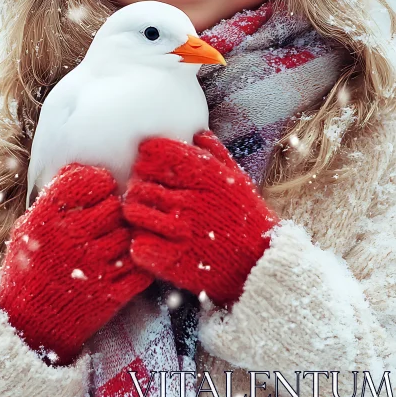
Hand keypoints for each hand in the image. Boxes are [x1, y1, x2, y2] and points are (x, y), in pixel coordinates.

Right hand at [0, 163, 153, 365]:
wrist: (28, 326)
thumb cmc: (30, 269)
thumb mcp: (29, 227)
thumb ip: (54, 198)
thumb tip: (81, 168)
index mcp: (47, 218)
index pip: (87, 180)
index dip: (99, 180)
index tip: (101, 189)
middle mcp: (70, 238)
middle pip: (114, 206)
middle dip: (114, 210)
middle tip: (107, 219)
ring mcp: (92, 267)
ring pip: (128, 235)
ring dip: (124, 238)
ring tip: (111, 244)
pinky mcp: (109, 293)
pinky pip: (139, 268)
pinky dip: (137, 265)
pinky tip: (123, 265)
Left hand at [122, 131, 279, 307]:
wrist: (261, 263)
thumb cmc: (248, 217)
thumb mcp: (237, 178)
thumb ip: (216, 153)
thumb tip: (197, 133)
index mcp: (204, 175)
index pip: (157, 152)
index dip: (146, 156)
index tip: (147, 164)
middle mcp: (190, 198)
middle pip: (140, 183)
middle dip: (137, 186)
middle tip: (142, 193)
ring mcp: (181, 229)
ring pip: (134, 212)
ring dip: (134, 213)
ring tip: (144, 216)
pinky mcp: (174, 260)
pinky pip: (139, 245)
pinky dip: (139, 244)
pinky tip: (150, 241)